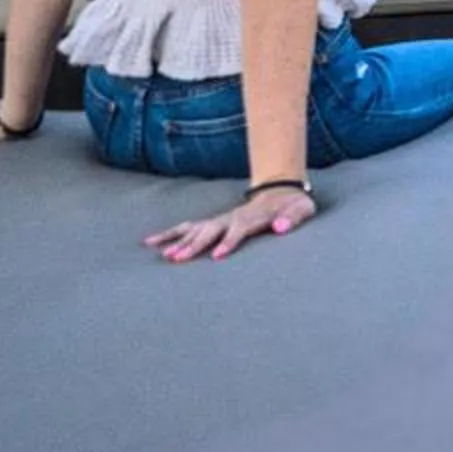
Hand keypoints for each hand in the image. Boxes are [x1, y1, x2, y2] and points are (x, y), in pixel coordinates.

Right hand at [148, 187, 317, 262]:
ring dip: (179, 241)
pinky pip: (187, 227)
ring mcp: (220, 219)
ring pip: (194, 229)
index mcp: (253, 217)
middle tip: (178, 260)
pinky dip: (169, 233)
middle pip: (210, 231)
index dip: (229, 242)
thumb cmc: (293, 206)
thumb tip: (280, 227)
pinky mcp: (212, 222)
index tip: (217, 256)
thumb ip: (293, 218)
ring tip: (164, 256)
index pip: (239, 230)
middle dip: (194, 245)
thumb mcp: (302, 210)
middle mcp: (231, 217)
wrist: (281, 191)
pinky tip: (150, 242)